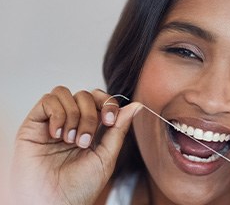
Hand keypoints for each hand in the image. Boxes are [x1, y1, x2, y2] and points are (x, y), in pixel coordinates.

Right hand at [10, 86, 140, 204]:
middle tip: (86, 141)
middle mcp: (71, 122)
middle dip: (90, 115)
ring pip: (66, 93)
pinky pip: (48, 99)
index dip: (107, 103)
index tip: (109, 120)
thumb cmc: (80, 187)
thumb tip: (137, 105)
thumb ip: (119, 129)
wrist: (55, 204)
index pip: (100, 100)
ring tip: (70, 141)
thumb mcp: (106, 156)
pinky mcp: (34, 124)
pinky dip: (57, 113)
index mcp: (90, 129)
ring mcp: (53, 122)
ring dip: (73, 115)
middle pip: (85, 95)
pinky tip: (57, 135)